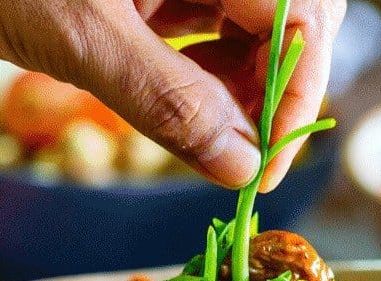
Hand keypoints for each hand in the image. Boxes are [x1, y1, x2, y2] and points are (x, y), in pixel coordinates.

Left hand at [0, 0, 344, 189]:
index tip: (267, 162)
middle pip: (290, 13)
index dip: (298, 90)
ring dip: (239, 84)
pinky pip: (204, 18)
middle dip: (273, 88)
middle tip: (239, 160)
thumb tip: (241, 164)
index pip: (302, 13)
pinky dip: (199, 67)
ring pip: (250, 20)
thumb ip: (165, 100)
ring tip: (205, 141)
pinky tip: (177, 106)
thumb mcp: (78, 38)